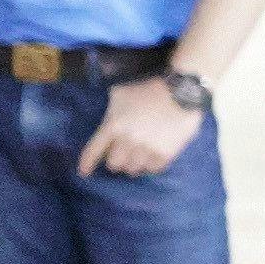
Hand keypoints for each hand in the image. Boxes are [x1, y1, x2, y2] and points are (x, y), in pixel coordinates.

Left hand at [77, 86, 202, 179]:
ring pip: (133, 169)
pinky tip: (151, 159)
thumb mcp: (121, 94)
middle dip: (115, 161)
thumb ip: (111, 109)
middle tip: (121, 156)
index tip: (84, 173)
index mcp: (113, 125)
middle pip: (114, 164)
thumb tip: (109, 118)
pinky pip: (152, 170)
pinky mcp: (165, 155)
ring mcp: (147, 149)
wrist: (181, 93)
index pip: (94, 150)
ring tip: (137, 158)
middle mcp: (127, 141)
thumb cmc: (148, 91)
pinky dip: (150, 166)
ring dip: (132, 165)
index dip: (87, 163)